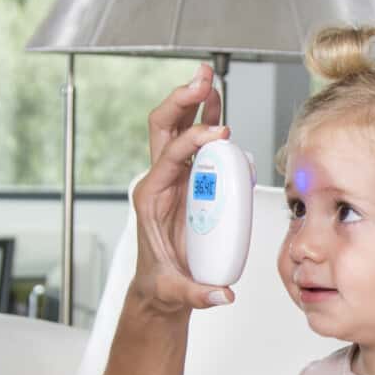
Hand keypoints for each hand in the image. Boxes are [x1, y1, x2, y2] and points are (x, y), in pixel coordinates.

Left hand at [127, 64, 235, 313]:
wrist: (159, 286)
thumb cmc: (163, 283)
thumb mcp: (176, 292)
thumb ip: (198, 295)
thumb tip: (223, 295)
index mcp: (150, 198)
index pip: (171, 157)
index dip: (195, 140)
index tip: (221, 133)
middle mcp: (159, 180)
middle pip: (164, 128)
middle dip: (181, 101)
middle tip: (202, 80)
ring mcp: (173, 178)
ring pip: (178, 129)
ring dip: (193, 103)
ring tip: (208, 79)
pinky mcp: (187, 181)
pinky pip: (194, 144)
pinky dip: (205, 121)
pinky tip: (216, 105)